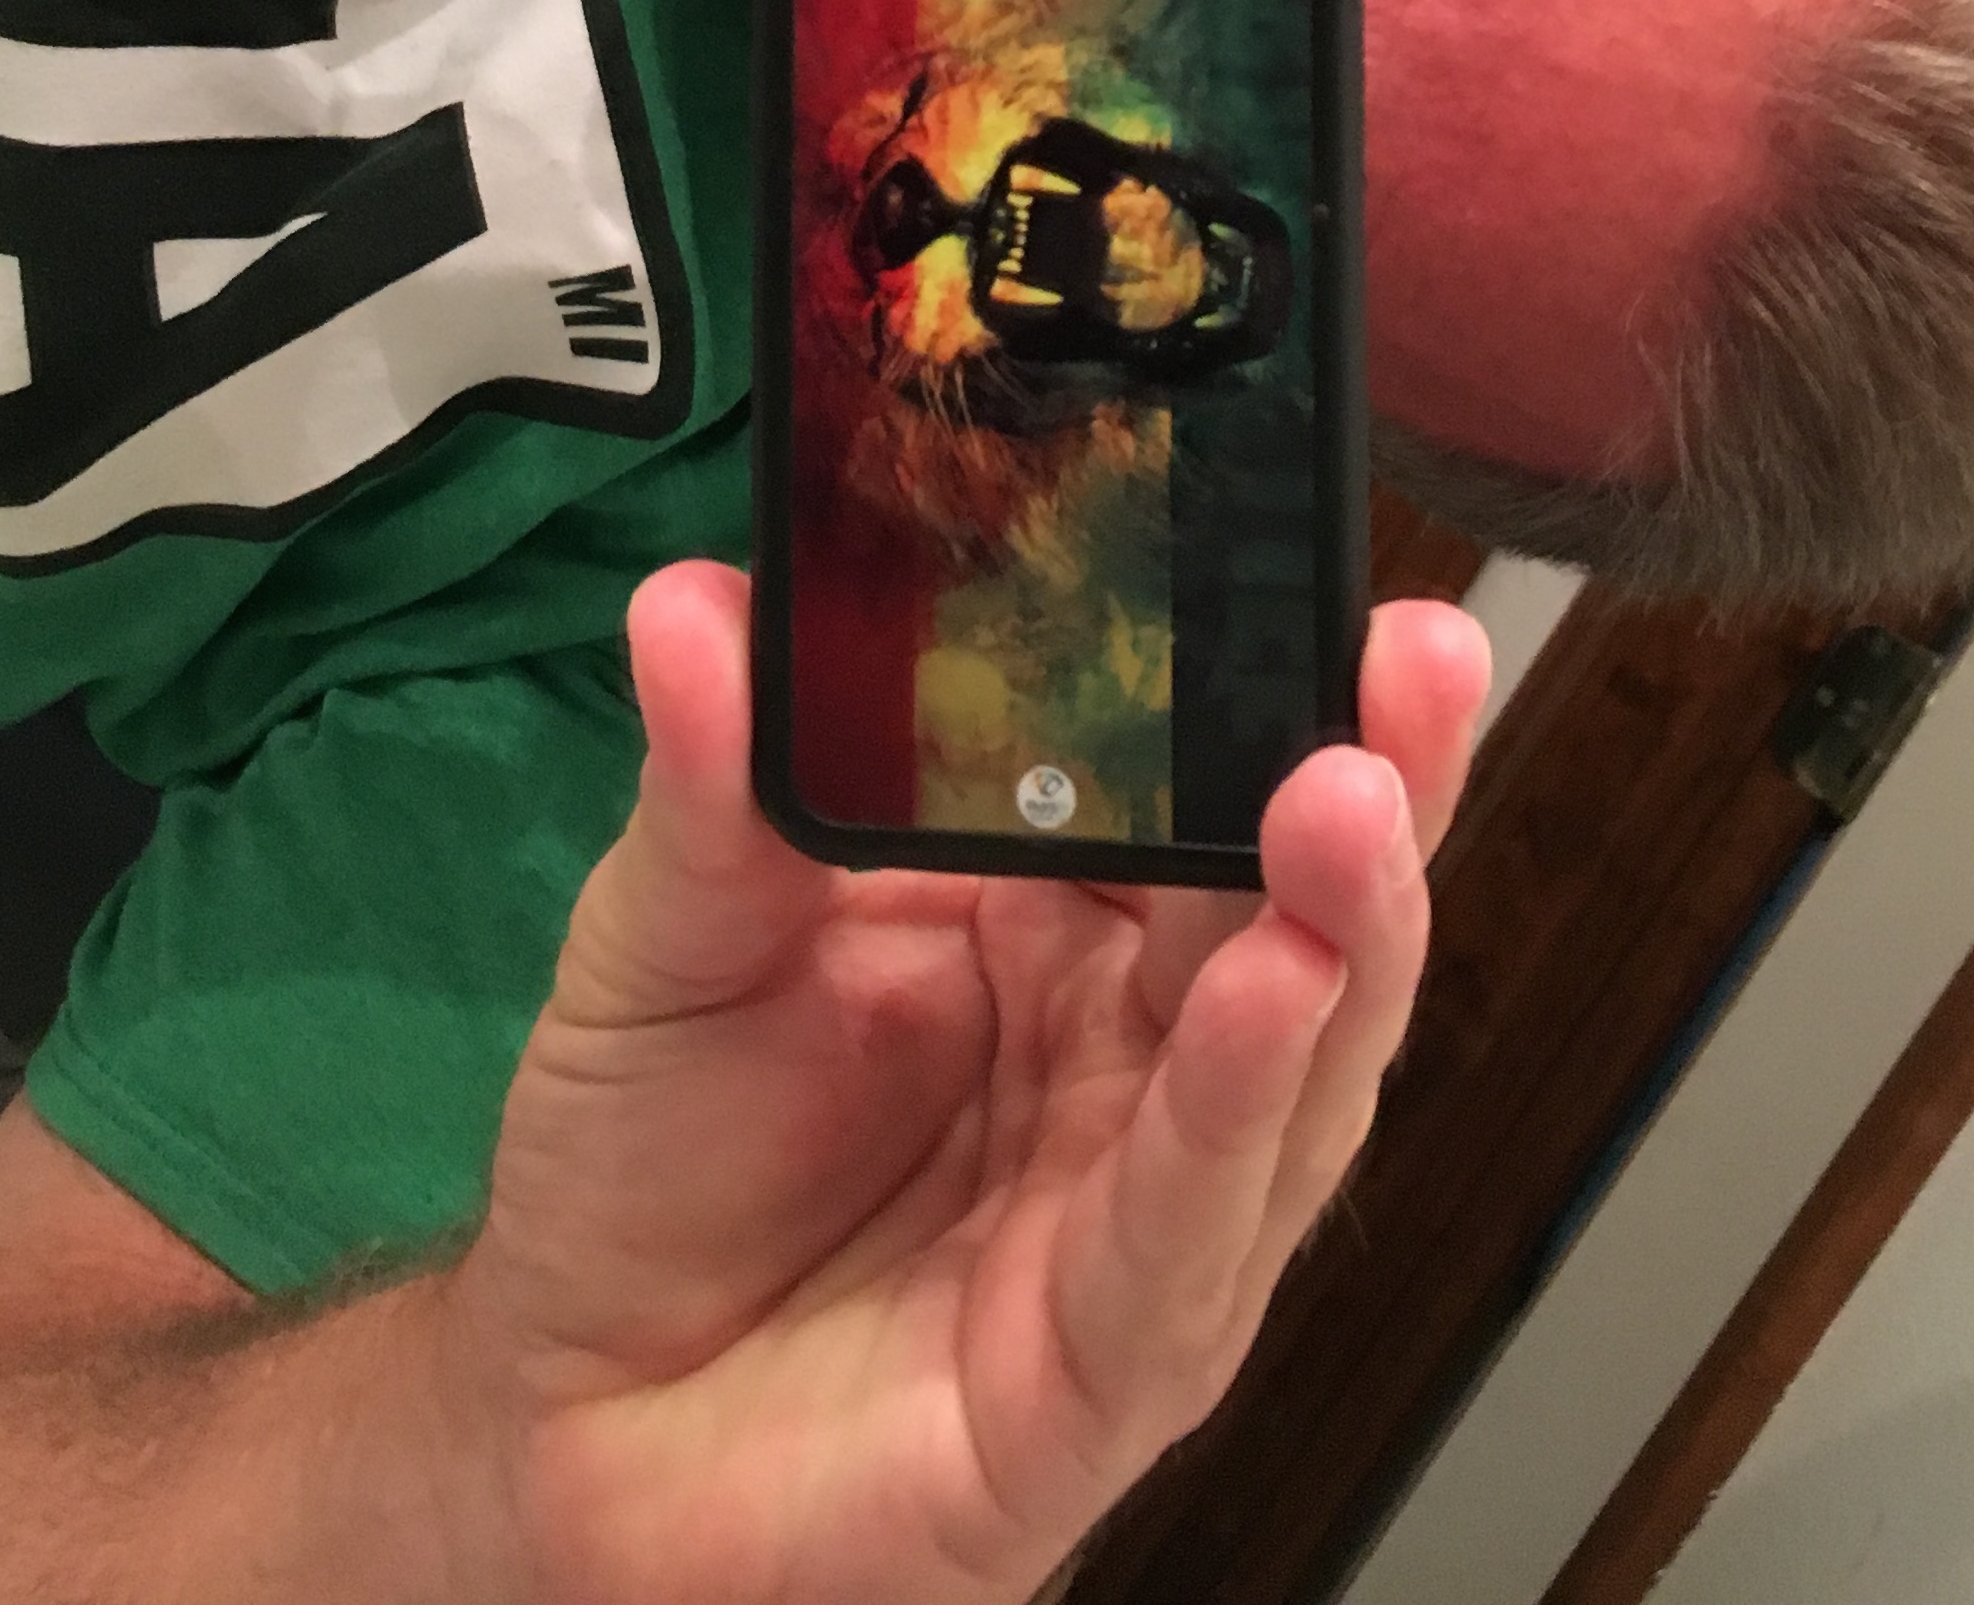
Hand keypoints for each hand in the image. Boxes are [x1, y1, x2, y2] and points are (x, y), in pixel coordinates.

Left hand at [437, 563, 1489, 1604]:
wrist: (561, 1419)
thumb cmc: (649, 1164)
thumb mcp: (669, 933)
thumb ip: (712, 781)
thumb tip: (697, 601)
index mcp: (1060, 924)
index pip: (1202, 783)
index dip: (1270, 679)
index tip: (1310, 553)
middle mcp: (1132, 1059)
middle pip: (1295, 909)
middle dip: (1370, 780)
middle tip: (1412, 660)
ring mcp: (1136, 1217)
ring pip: (1290, 1069)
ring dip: (1341, 932)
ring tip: (1353, 800)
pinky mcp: (1102, 1373)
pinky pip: (1189, 1235)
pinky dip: (1237, 1111)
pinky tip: (1271, 1002)